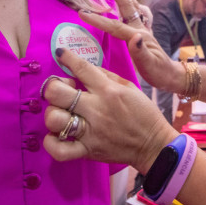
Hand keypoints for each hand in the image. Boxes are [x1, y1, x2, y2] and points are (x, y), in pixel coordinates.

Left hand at [41, 47, 178, 173]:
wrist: (154, 144)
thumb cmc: (143, 114)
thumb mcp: (130, 87)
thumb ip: (106, 76)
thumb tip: (85, 68)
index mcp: (108, 90)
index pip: (81, 67)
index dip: (66, 56)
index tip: (60, 53)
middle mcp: (96, 109)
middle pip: (56, 93)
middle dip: (53, 87)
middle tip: (62, 91)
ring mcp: (90, 132)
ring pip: (54, 119)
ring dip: (52, 113)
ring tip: (61, 113)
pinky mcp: (88, 151)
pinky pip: (59, 150)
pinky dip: (51, 142)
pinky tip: (56, 135)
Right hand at [80, 0, 183, 93]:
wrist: (171, 75)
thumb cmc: (159, 73)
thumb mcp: (150, 66)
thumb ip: (140, 52)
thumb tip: (135, 36)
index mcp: (139, 36)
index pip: (115, 25)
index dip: (98, 19)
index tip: (82, 13)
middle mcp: (140, 28)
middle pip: (126, 4)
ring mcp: (141, 28)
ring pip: (131, 4)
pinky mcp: (141, 31)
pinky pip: (132, 10)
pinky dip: (126, 0)